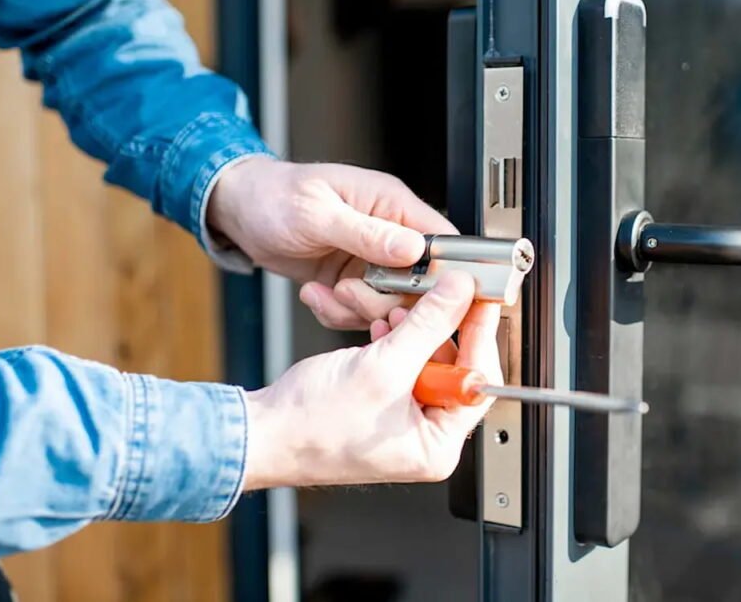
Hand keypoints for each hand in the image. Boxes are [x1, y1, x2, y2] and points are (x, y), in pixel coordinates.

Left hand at [207, 158, 456, 328]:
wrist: (240, 211)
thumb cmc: (273, 196)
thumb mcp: (317, 213)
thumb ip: (368, 232)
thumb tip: (413, 248)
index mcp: (392, 203)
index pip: (441, 240)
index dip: (441, 273)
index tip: (420, 295)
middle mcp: (389, 233)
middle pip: (419, 283)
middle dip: (385, 299)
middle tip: (350, 292)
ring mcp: (372, 261)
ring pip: (390, 304)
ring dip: (356, 308)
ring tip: (326, 292)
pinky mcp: (353, 282)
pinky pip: (361, 312)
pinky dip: (337, 313)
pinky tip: (315, 294)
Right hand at [241, 272, 502, 488]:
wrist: (260, 433)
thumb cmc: (311, 426)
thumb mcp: (383, 366)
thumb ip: (429, 325)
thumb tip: (460, 295)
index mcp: (437, 446)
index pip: (478, 382)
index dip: (479, 335)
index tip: (480, 300)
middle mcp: (425, 438)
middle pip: (454, 368)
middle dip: (439, 329)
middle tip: (441, 295)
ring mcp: (403, 422)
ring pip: (426, 360)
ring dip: (413, 331)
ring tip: (397, 312)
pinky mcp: (382, 404)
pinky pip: (402, 364)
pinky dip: (395, 341)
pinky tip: (382, 328)